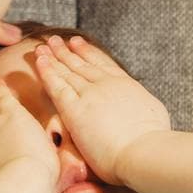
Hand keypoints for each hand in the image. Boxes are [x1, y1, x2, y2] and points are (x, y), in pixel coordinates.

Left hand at [32, 35, 170, 184]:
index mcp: (127, 86)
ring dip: (54, 56)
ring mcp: (90, 94)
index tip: (78, 43)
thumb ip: (139, 106)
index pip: (103, 65)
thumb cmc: (152, 142)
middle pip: (83, 64)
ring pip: (68, 71)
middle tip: (55, 40)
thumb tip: (140, 107)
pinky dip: (47, 71)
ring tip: (43, 46)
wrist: (143, 152)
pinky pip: (57, 85)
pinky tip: (39, 60)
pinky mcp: (74, 109)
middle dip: (67, 51)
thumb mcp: (153, 114)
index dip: (88, 53)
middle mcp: (107, 85)